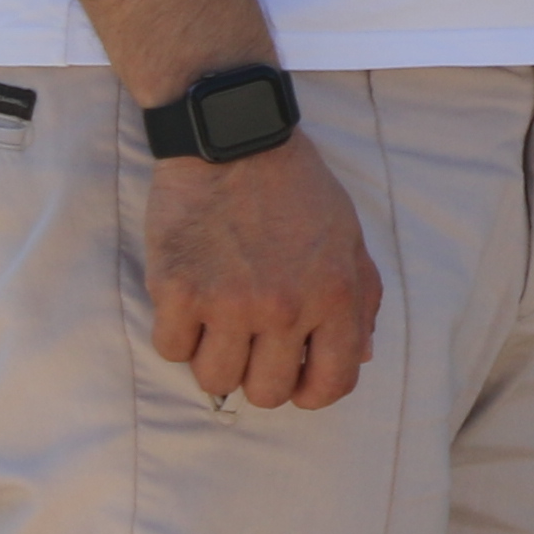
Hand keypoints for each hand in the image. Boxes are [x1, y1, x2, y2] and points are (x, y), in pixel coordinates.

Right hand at [148, 129, 384, 408]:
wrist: (234, 140)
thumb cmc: (295, 187)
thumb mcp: (347, 237)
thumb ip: (361, 299)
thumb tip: (359, 356)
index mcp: (333, 296)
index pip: (332, 384)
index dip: (313, 392)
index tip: (297, 377)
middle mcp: (284, 308)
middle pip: (267, 393)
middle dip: (260, 377)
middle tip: (252, 345)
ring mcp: (228, 303)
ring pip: (216, 381)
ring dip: (216, 358)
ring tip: (218, 322)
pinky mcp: (178, 290)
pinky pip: (172, 350)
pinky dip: (178, 334)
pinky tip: (190, 303)